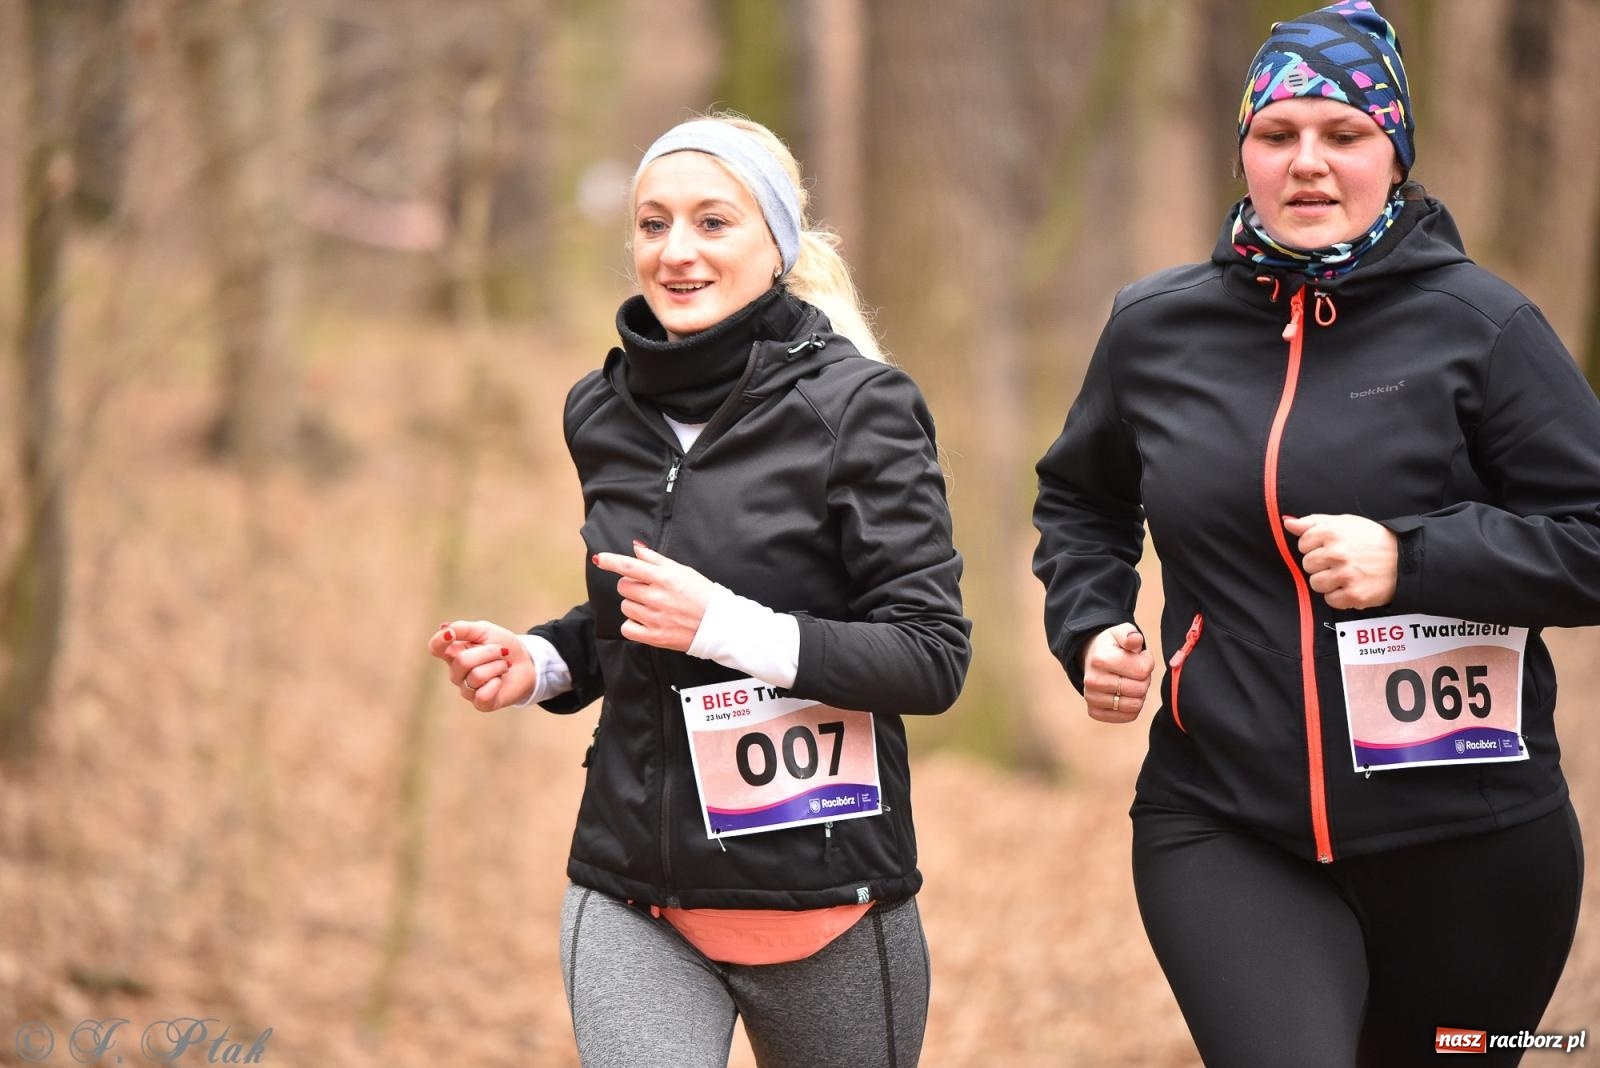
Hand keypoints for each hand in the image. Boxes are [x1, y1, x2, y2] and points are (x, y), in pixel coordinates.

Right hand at [429, 619, 534, 711]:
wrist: (527, 663)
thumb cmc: (503, 646)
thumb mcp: (486, 631)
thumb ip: (464, 628)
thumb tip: (444, 628)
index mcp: (454, 652)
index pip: (436, 647)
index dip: (440, 641)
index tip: (451, 634)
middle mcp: (457, 672)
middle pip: (462, 661)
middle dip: (488, 652)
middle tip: (501, 651)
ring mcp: (467, 689)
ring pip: (476, 676)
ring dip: (497, 666)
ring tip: (503, 666)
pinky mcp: (481, 703)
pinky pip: (482, 694)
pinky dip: (496, 684)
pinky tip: (500, 681)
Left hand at [593, 541, 714, 652]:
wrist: (717, 624)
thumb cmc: (701, 594)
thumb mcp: (682, 571)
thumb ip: (655, 559)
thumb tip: (635, 547)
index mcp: (664, 578)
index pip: (630, 566)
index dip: (611, 561)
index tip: (599, 559)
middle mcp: (657, 597)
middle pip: (624, 587)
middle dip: (632, 586)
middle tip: (649, 591)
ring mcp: (654, 618)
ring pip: (625, 606)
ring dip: (634, 605)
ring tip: (653, 607)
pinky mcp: (654, 636)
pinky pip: (627, 628)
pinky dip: (633, 624)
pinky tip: (646, 621)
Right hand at [1080, 623, 1153, 723]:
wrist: (1091, 658)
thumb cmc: (1112, 646)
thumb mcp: (1121, 633)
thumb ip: (1131, 635)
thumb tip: (1135, 640)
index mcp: (1100, 659)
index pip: (1143, 671)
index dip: (1147, 662)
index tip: (1139, 657)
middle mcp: (1093, 681)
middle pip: (1140, 689)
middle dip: (1144, 679)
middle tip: (1135, 671)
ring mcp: (1092, 698)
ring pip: (1135, 705)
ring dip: (1139, 694)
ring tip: (1130, 681)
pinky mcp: (1094, 712)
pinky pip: (1128, 716)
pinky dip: (1132, 707)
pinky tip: (1125, 694)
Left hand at [1283, 514, 1397, 610]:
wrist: (1406, 559)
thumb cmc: (1372, 539)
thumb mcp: (1345, 522)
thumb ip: (1313, 522)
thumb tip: (1288, 522)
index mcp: (1332, 532)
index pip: (1303, 544)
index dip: (1315, 547)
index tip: (1332, 547)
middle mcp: (1337, 553)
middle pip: (1307, 565)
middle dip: (1321, 565)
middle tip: (1341, 562)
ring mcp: (1345, 575)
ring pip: (1316, 584)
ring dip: (1328, 582)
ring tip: (1346, 574)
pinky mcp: (1354, 595)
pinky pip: (1330, 600)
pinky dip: (1340, 596)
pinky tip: (1352, 586)